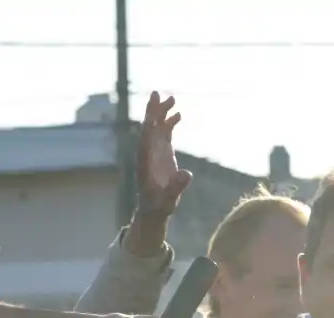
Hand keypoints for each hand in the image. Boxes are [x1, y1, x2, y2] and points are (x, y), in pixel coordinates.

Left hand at [136, 92, 192, 218]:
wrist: (155, 208)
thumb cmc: (159, 206)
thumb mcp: (168, 199)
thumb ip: (176, 187)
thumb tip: (188, 174)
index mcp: (145, 163)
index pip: (145, 141)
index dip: (148, 128)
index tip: (153, 115)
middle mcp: (147, 153)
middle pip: (148, 129)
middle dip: (152, 112)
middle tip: (156, 94)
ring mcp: (154, 152)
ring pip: (156, 128)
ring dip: (162, 113)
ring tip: (172, 99)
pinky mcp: (161, 153)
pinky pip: (164, 133)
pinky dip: (169, 123)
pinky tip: (178, 114)